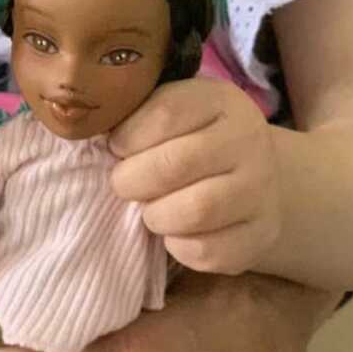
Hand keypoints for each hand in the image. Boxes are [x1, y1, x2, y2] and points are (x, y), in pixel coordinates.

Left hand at [110, 77, 281, 274]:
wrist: (259, 176)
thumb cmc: (195, 138)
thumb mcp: (175, 109)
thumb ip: (138, 114)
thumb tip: (91, 130)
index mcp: (220, 100)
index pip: (166, 113)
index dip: (128, 136)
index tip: (115, 147)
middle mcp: (247, 140)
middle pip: (176, 164)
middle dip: (133, 180)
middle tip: (123, 184)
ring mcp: (260, 189)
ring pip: (196, 210)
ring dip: (156, 215)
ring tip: (149, 210)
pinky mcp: (261, 234)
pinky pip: (209, 250)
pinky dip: (179, 246)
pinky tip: (174, 232)